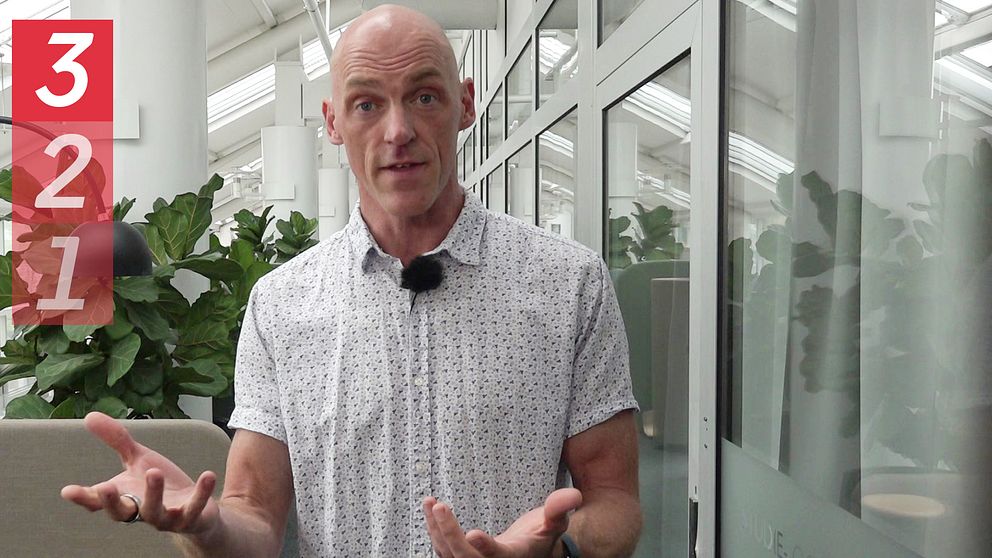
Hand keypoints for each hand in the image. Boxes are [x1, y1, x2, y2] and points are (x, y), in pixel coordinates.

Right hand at [60, 412, 219, 534]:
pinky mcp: (191, 519)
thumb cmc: (161, 485)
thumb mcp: (139, 459)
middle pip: (120, 513)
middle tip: (105, 486)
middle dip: (111, 502)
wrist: (196, 509)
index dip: (83, 497)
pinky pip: (194, 508)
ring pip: (154, 512)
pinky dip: (201, 493)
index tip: (68, 491)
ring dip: (153, 494)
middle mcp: (141, 512)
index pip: (98, 501)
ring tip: (154, 471)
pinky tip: (207, 475)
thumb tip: (90, 416)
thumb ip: (117, 440)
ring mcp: (166, 518)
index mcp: (124, 498)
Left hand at [423, 488, 581, 556]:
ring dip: (435, 529)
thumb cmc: (540, 538)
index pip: (497, 556)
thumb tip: (574, 495)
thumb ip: (559, 510)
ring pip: (448, 554)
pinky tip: (429, 509)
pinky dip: (434, 530)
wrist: (528, 553)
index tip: (472, 534)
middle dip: (449, 534)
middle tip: (440, 507)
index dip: (485, 548)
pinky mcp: (460, 557)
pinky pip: (442, 549)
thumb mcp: (554, 524)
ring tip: (429, 502)